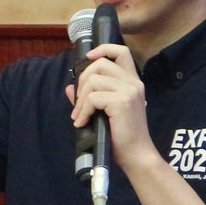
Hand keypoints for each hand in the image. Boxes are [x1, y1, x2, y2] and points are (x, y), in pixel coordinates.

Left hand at [66, 43, 154, 168]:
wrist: (136, 155)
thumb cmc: (121, 136)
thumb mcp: (104, 113)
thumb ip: (89, 98)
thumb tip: (69, 88)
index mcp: (132, 82)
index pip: (121, 51)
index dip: (102, 49)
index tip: (88, 57)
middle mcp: (133, 83)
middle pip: (101, 63)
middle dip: (83, 80)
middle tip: (80, 102)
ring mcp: (129, 91)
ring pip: (94, 80)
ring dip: (81, 99)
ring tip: (79, 116)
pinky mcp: (123, 102)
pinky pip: (93, 98)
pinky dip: (83, 110)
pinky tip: (82, 123)